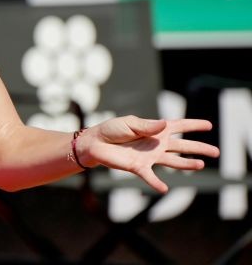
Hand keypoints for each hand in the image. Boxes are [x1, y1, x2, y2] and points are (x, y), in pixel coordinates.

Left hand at [79, 116, 219, 192]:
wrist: (95, 143)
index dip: (193, 125)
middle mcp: (156, 144)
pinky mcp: (138, 167)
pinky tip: (164, 189)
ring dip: (186, 164)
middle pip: (182, 146)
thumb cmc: (112, 130)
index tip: (208, 125)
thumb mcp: (129, 123)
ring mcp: (149, 156)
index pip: (178, 126)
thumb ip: (147, 126)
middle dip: (199, 147)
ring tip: (200, 165)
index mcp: (155, 130)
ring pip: (173, 161)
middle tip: (216, 151)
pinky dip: (156, 183)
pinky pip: (150, 177)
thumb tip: (164, 124)